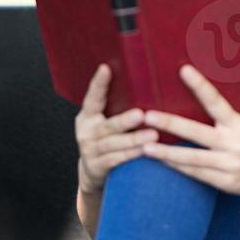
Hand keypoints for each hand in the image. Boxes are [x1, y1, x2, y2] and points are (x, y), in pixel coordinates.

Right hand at [75, 64, 158, 194]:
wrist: (93, 171)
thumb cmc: (108, 139)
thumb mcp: (106, 122)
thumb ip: (119, 107)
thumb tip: (145, 84)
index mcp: (88, 116)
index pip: (93, 97)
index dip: (98, 84)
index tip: (105, 68)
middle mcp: (87, 131)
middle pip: (107, 125)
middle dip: (124, 121)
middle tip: (141, 114)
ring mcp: (90, 150)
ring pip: (113, 144)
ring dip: (133, 140)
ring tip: (152, 135)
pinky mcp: (97, 166)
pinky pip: (115, 160)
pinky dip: (130, 155)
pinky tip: (145, 151)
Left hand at [141, 63, 239, 196]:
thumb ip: (219, 117)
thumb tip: (188, 99)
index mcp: (238, 124)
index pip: (216, 101)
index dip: (201, 86)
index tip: (184, 70)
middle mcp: (234, 143)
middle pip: (198, 132)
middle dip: (171, 124)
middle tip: (148, 116)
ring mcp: (229, 164)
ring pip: (192, 158)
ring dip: (166, 153)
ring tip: (145, 148)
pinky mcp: (225, 182)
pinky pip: (196, 173)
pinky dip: (177, 167)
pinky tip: (161, 162)